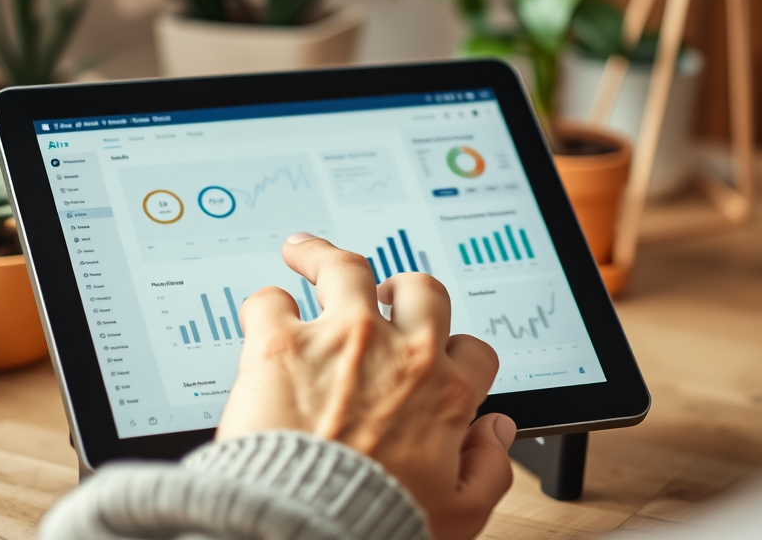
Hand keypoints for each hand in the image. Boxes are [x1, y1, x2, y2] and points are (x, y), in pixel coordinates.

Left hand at [217, 233, 515, 539]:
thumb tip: (498, 430)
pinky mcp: (281, 342)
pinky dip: (266, 305)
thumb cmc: (375, 524)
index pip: (471, 348)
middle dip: (406, 288)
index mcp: (442, 391)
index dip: (458, 354)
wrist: (301, 530)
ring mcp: (340, 339)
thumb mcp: (459, 514)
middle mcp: (397, 352)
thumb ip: (489, 468)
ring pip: (346, 267)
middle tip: (385, 293)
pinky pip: (271, 300)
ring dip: (327, 255)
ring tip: (306, 250)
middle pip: (419, 288)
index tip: (439, 359)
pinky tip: (263, 315)